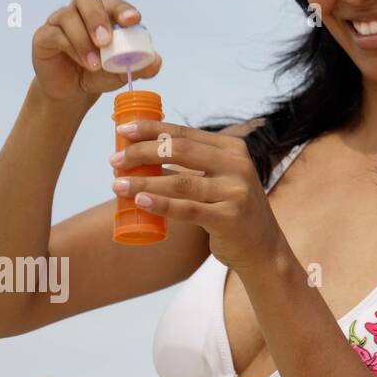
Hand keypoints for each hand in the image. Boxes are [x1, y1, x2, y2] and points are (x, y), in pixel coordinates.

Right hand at [32, 0, 162, 103]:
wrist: (73, 91)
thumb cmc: (100, 74)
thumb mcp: (124, 72)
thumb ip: (141, 65)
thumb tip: (156, 61)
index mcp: (104, 14)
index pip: (113, 3)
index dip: (123, 9)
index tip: (133, 20)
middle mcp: (81, 12)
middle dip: (98, 16)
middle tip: (107, 40)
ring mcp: (60, 22)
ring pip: (69, 16)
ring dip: (84, 40)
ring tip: (96, 64)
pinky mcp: (44, 36)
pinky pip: (55, 34)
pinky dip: (73, 48)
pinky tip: (84, 63)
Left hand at [110, 120, 279, 271]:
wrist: (261, 247)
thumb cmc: (231, 209)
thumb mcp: (221, 178)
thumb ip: (194, 165)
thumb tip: (141, 154)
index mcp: (233, 149)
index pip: (185, 133)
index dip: (151, 129)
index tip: (122, 131)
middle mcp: (238, 166)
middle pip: (180, 151)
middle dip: (142, 152)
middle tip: (115, 160)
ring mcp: (236, 191)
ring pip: (179, 182)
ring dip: (143, 181)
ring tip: (117, 184)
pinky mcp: (230, 217)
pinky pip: (187, 209)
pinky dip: (160, 204)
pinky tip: (139, 201)